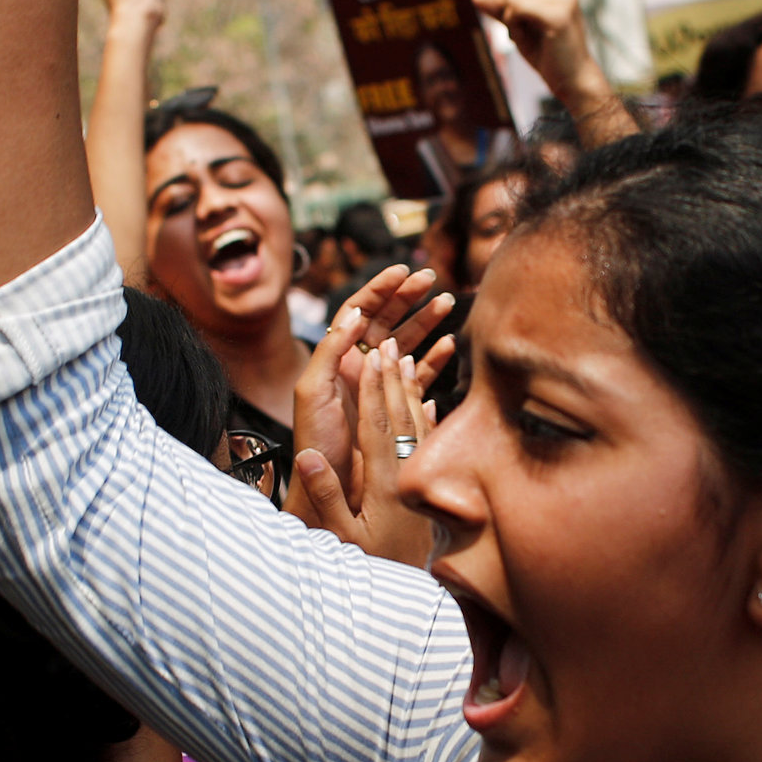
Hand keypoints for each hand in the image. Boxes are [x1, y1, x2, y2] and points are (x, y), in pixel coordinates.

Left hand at [292, 263, 454, 513]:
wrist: (330, 490)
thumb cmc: (316, 442)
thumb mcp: (312, 391)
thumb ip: (330, 350)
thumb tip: (354, 312)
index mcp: (336, 358)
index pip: (360, 311)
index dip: (381, 289)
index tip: (404, 271)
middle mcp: (358, 367)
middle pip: (387, 321)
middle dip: (409, 298)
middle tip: (434, 281)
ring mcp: (379, 386)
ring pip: (406, 343)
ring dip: (427, 322)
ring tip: (448, 305)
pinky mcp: (397, 407)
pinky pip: (419, 375)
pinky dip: (435, 359)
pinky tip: (450, 345)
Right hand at [295, 336, 439, 566]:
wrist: (417, 597)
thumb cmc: (373, 570)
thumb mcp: (342, 538)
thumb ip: (326, 496)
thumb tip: (306, 455)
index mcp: (386, 484)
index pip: (379, 427)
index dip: (374, 391)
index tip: (370, 358)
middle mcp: (409, 478)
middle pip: (402, 418)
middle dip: (395, 378)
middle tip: (390, 343)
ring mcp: (424, 483)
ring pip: (421, 426)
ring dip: (413, 389)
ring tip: (408, 358)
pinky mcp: (432, 493)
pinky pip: (433, 445)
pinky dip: (430, 419)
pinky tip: (431, 401)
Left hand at [470, 0, 608, 107]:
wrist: (572, 80)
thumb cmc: (547, 52)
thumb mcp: (515, 26)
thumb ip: (497, 8)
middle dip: (510, 8)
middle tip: (534, 29)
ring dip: (515, 20)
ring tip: (539, 34)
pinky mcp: (560, 11)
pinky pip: (516, 9)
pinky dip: (519, 26)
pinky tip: (542, 37)